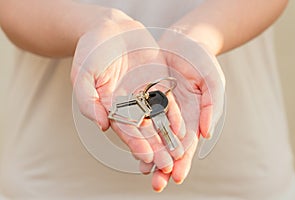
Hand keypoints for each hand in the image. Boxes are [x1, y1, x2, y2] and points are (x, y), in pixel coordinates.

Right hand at [71, 12, 184, 172]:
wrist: (110, 29)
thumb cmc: (92, 51)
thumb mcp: (82, 74)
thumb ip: (87, 100)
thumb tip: (102, 125)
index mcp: (110, 107)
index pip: (124, 130)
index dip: (135, 143)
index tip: (146, 156)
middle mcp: (129, 105)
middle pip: (144, 130)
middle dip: (155, 147)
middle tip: (167, 165)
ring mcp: (144, 95)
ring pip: (158, 120)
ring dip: (168, 137)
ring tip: (179, 153)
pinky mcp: (157, 84)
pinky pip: (167, 101)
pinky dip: (174, 115)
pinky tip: (182, 128)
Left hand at [139, 30, 225, 191]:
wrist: (182, 41)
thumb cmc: (202, 60)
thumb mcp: (213, 81)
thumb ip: (211, 107)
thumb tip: (206, 135)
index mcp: (194, 117)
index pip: (189, 145)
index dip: (184, 161)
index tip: (177, 176)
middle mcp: (175, 117)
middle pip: (169, 146)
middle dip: (164, 165)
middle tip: (156, 184)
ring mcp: (159, 108)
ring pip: (152, 135)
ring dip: (148, 153)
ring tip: (143, 170)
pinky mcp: (145, 98)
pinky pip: (139, 116)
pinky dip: (136, 130)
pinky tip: (132, 143)